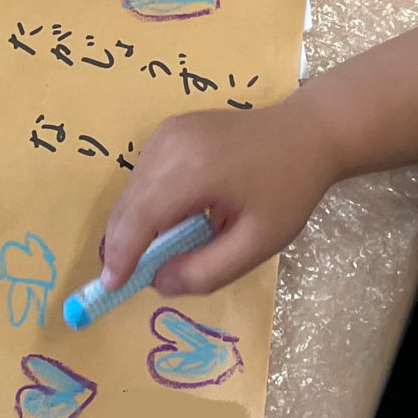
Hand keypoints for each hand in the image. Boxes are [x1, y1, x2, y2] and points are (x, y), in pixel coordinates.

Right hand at [97, 100, 338, 297]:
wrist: (307, 132)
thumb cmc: (288, 189)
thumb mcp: (258, 243)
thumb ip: (207, 270)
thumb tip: (159, 283)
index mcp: (194, 169)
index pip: (141, 217)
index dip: (122, 254)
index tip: (111, 287)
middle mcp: (171, 144)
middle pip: (130, 203)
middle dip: (122, 243)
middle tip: (125, 279)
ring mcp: (168, 131)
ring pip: (132, 189)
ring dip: (133, 224)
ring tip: (149, 254)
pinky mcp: (171, 129)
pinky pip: (144, 173)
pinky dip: (144, 203)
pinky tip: (165, 222)